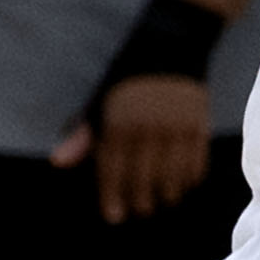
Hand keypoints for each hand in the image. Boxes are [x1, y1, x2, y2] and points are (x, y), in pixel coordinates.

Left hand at [49, 75, 211, 222]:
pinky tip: (182, 184)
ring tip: (161, 201)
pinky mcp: (200, 126)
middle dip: (140, 202)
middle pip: (143, 180)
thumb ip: (83, 134)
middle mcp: (148, 128)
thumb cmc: (128, 78)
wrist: (173, 43)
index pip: (113, 172)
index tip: (114, 216)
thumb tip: (59, 162)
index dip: (112, 198)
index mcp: (119, 123)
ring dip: (167, 195)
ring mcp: (177, 128)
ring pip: (172, 178)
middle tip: (139, 211)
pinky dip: (189, 179)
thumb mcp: (100, 101)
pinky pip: (196, 164)